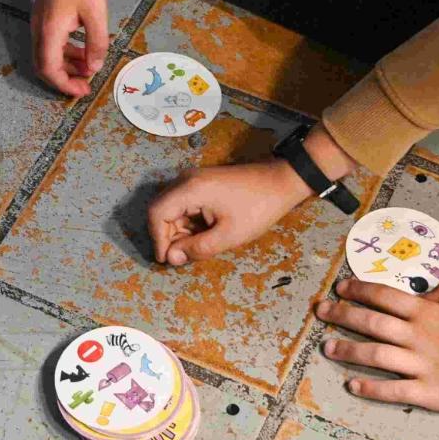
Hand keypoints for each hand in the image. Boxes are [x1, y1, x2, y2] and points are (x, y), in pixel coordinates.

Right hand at [32, 0, 107, 96]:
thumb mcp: (96, 15)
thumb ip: (96, 45)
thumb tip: (94, 68)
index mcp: (49, 31)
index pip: (49, 69)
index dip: (64, 85)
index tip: (83, 91)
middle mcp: (39, 28)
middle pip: (44, 65)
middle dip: (64, 78)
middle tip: (86, 84)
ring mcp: (39, 21)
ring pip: (48, 53)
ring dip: (67, 64)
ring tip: (89, 66)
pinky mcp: (44, 14)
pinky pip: (51, 41)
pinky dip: (65, 51)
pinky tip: (83, 48)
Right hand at [147, 160, 307, 265]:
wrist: (281, 181)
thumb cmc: (258, 208)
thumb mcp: (229, 235)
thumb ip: (197, 248)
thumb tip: (172, 258)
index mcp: (190, 189)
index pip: (156, 214)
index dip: (157, 240)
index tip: (167, 260)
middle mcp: (186, 180)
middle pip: (161, 210)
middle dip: (168, 236)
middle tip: (184, 256)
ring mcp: (194, 179)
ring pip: (172, 209)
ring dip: (179, 231)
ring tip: (197, 247)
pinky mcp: (202, 183)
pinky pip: (184, 204)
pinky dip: (188, 222)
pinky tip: (204, 234)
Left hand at [314, 279, 438, 411]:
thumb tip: (419, 292)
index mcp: (426, 312)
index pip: (383, 296)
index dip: (359, 290)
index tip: (341, 287)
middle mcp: (416, 336)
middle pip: (370, 322)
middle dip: (341, 314)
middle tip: (321, 311)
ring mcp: (420, 365)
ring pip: (374, 355)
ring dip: (347, 350)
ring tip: (327, 347)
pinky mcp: (427, 392)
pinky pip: (392, 389)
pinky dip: (369, 387)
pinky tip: (352, 384)